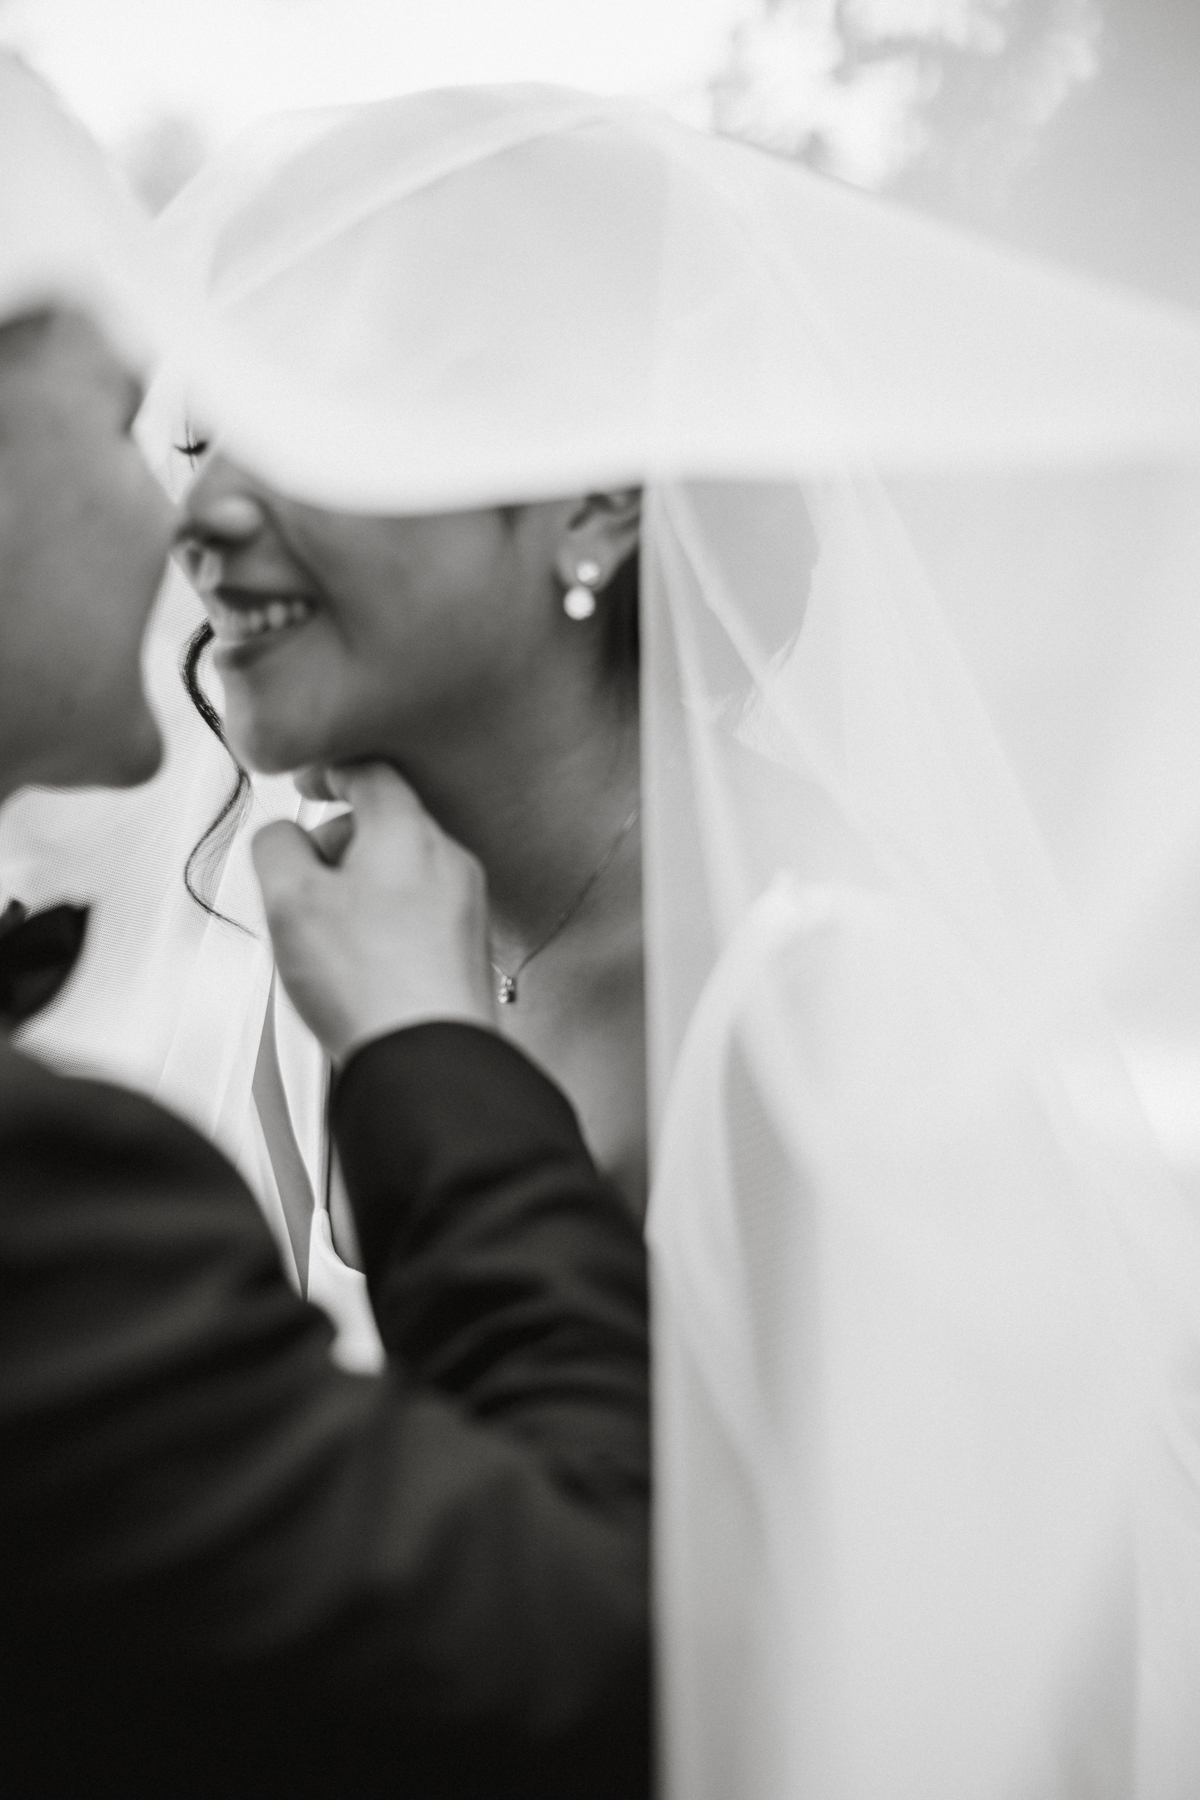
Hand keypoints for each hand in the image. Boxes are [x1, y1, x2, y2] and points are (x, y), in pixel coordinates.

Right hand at [252, 763, 494, 1063]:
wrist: (428, 1058)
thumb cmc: (369, 983)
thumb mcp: (289, 900)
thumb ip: (276, 847)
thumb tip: (283, 837)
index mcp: (407, 831)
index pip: (370, 772)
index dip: (330, 772)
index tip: (309, 782)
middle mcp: (449, 860)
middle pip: (386, 824)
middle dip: (339, 844)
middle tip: (304, 881)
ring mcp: (467, 905)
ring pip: (403, 873)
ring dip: (361, 888)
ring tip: (329, 938)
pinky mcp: (470, 948)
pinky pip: (420, 914)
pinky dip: (386, 923)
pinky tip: (362, 966)